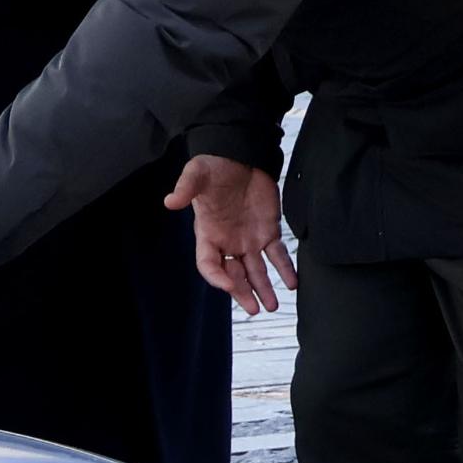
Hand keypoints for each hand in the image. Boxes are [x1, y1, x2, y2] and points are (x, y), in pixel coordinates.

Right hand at [165, 154, 292, 312]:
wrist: (239, 154)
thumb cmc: (214, 166)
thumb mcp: (196, 173)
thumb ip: (185, 188)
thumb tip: (170, 201)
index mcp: (208, 234)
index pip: (209, 264)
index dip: (217, 277)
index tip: (229, 285)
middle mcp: (228, 242)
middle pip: (234, 274)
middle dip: (243, 292)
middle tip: (253, 308)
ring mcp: (249, 239)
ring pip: (257, 271)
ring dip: (264, 289)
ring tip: (272, 306)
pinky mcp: (268, 231)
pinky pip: (278, 255)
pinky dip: (285, 269)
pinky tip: (292, 283)